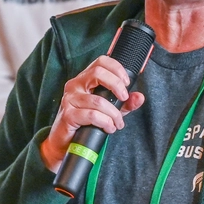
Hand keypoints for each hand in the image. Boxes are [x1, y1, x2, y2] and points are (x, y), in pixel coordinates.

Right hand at [39, 55, 144, 171]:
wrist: (64, 142)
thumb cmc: (85, 122)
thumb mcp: (109, 110)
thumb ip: (124, 104)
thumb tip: (139, 97)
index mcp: (84, 79)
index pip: (101, 61)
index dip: (117, 68)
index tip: (126, 83)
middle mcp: (75, 85)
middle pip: (98, 73)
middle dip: (116, 86)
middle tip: (124, 99)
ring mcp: (70, 99)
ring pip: (98, 101)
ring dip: (113, 114)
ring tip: (117, 123)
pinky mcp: (68, 114)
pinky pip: (92, 115)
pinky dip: (105, 122)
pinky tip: (108, 128)